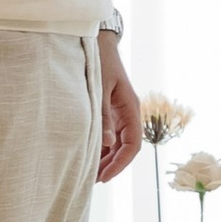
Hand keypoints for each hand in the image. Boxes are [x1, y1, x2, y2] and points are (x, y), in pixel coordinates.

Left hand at [95, 27, 140, 183]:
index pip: (133, 145)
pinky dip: (100, 146)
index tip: (104, 177)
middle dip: (111, 165)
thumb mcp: (99, 88)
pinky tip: (87, 155)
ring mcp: (118, 112)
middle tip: (92, 180)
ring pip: (116, 143)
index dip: (120, 164)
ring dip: (105, 158)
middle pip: (125, 148)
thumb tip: (105, 144)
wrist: (96, 40)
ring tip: (88, 172)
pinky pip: (108, 134)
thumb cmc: (99, 61)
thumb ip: (102, 116)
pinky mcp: (108, 110)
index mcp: (131, 108)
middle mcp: (127, 113)